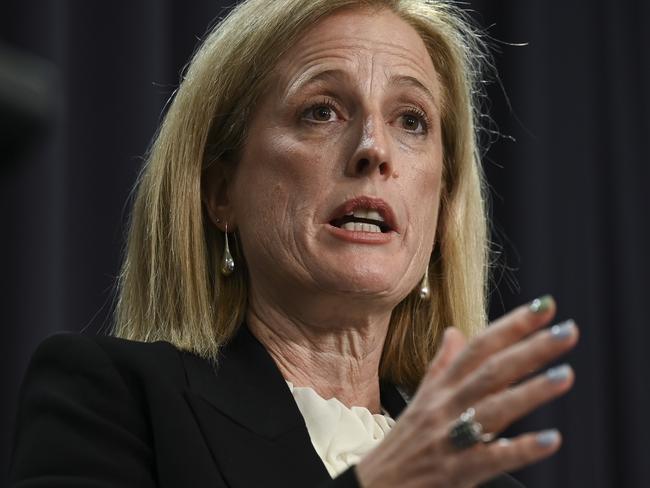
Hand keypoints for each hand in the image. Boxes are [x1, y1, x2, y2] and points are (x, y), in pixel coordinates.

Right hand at [356, 297, 577, 487]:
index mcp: (441, 387)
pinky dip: (521, 449)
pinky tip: (551, 439)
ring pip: (494, 408)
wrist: (377, 483)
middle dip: (530, 349)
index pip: (478, 347)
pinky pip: (492, 457)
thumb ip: (441, 365)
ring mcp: (451, 437)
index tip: (543, 307)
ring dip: (531, 391)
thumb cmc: (405, 440)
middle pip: (491, 371)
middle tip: (567, 331)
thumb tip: (454, 332)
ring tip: (565, 375)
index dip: (511, 326)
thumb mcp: (420, 397)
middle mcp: (446, 406)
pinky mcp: (457, 471)